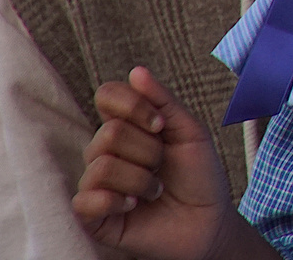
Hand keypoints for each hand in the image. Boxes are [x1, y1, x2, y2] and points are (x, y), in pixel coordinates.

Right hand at [73, 67, 233, 259]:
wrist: (208, 222)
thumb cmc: (199, 175)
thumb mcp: (190, 131)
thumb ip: (163, 101)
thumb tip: (136, 71)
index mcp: (128, 124)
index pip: (107, 95)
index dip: (133, 105)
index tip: (160, 125)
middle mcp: (107, 150)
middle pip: (109, 132)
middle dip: (148, 150)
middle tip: (162, 165)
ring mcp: (98, 183)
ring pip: (102, 165)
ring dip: (140, 179)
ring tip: (154, 190)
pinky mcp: (93, 217)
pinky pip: (85, 200)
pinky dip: (116, 200)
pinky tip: (134, 206)